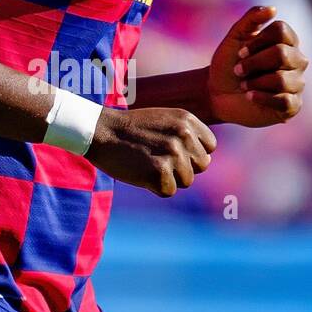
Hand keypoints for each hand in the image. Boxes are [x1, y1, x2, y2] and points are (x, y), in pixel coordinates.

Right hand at [88, 106, 216, 196]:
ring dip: (168, 178)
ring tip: (147, 163)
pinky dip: (155, 187)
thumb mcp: (164, 121)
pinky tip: (141, 172)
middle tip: (157, 158)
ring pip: (187, 181)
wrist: (101, 132)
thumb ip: (187, 135)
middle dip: (183, 167)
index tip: (171, 149)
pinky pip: (169, 191)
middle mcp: (183, 134)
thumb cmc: (132, 130)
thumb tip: (208, 161)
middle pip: (201, 166)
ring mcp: (172, 153)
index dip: (192, 153)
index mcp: (187, 120)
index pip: (209, 147)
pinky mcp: (159, 172)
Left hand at [208, 6, 307, 127]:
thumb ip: (251, 19)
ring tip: (244, 86)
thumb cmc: (228, 64)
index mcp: (287, 41)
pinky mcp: (293, 105)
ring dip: (255, 82)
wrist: (217, 94)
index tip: (241, 52)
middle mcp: (297, 60)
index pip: (281, 31)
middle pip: (281, 54)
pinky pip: (284, 101)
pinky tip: (250, 97)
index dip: (258, 41)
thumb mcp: (234, 37)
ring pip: (281, 79)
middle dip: (253, 63)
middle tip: (238, 71)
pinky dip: (261, 98)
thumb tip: (273, 9)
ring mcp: (297, 83)